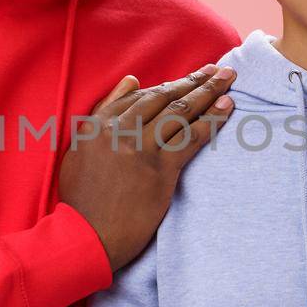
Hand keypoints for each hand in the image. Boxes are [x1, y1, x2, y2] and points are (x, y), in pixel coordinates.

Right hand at [60, 64, 235, 270]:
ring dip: (209, 92)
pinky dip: (212, 120)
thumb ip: (102, 112)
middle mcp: (120, 130)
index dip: (169, 84)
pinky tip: (228, 107)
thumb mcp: (78, 149)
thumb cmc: (81, 200)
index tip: (188, 78)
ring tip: (228, 80)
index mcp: (98, 125)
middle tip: (219, 70)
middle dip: (195, 81)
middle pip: (164, 98)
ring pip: (180, 112)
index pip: (140, 95)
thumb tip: (131, 81)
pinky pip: (192, 137)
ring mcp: (141, 149)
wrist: (88, 236)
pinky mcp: (161, 169)